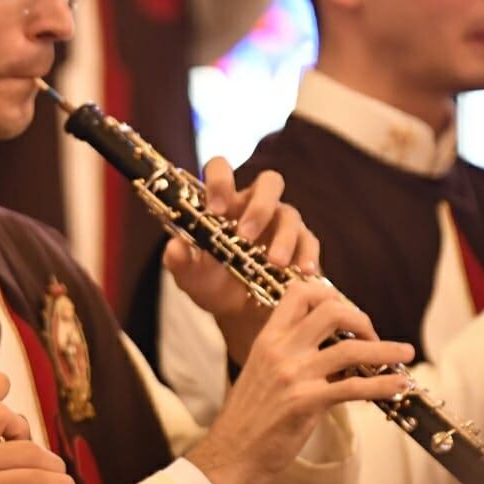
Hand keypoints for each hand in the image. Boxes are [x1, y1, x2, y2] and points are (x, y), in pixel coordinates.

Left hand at [164, 158, 318, 364]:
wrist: (238, 315)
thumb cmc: (211, 284)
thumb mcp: (190, 277)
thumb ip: (179, 261)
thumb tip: (174, 246)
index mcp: (224, 202)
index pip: (222, 169)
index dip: (220, 179)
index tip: (215, 208)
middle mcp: (254, 205)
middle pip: (269, 182)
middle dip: (260, 206)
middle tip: (245, 235)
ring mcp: (280, 223)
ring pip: (290, 213)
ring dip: (284, 237)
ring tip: (275, 263)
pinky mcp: (301, 244)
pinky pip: (309, 240)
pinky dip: (307, 254)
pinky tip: (303, 271)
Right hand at [186, 282, 412, 483]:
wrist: (230, 453)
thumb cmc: (248, 417)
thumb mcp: (263, 373)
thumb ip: (294, 355)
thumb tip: (337, 351)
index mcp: (267, 338)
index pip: (299, 293)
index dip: (329, 295)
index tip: (346, 313)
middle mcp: (280, 349)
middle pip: (331, 311)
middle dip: (362, 319)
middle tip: (372, 338)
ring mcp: (294, 375)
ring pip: (351, 348)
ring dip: (385, 350)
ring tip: (404, 354)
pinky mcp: (306, 402)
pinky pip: (354, 387)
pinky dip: (383, 384)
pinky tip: (399, 385)